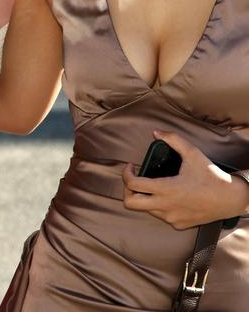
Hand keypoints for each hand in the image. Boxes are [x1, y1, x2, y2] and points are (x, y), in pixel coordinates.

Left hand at [121, 131, 248, 229]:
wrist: (232, 199)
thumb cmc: (212, 176)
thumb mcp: (193, 153)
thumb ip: (173, 139)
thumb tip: (156, 132)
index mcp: (166, 189)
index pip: (132, 184)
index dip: (126, 174)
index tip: (131, 167)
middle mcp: (166, 206)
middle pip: (130, 203)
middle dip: (127, 190)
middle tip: (135, 180)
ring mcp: (172, 218)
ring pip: (146, 209)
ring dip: (144, 198)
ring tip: (153, 186)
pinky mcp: (179, 224)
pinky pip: (161, 216)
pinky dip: (158, 207)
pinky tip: (168, 197)